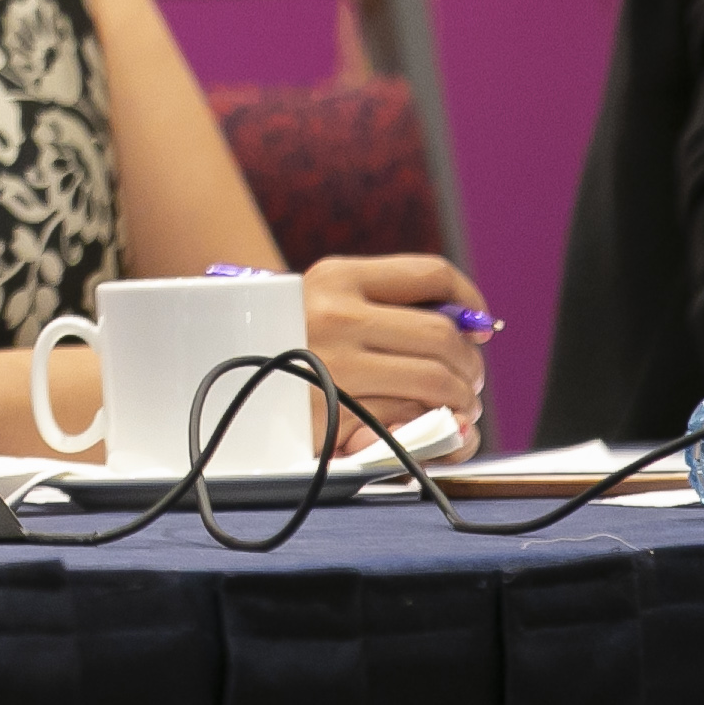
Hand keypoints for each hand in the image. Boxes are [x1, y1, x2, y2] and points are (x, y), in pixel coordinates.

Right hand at [299, 254, 489, 456]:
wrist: (223, 378)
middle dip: (472, 366)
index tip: (480, 326)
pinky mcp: (335, 418)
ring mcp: (334, 368)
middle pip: (444, 337)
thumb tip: (475, 329)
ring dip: (464, 401)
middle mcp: (335, 317)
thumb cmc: (294, 342)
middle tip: (470, 383)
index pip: (430, 273)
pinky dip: (436, 431)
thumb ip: (391, 307)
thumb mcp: (327, 303)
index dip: (470, 300)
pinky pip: (412, 422)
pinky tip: (432, 431)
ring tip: (458, 409)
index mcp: (337, 277)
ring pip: (438, 382)